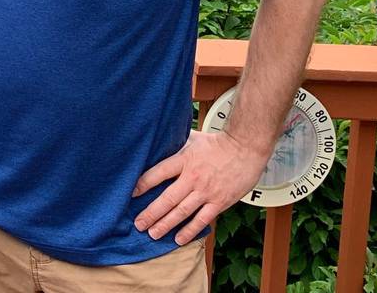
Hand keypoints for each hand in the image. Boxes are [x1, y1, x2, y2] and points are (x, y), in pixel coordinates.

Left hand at [132, 129, 269, 244]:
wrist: (245, 148)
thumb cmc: (218, 142)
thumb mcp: (192, 138)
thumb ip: (176, 143)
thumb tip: (159, 141)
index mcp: (183, 160)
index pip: (158, 173)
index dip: (143, 184)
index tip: (131, 194)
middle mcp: (192, 177)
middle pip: (167, 198)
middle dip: (151, 213)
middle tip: (138, 224)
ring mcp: (206, 192)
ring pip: (182, 212)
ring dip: (166, 224)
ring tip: (152, 234)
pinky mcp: (219, 202)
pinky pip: (202, 219)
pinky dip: (190, 231)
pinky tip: (178, 238)